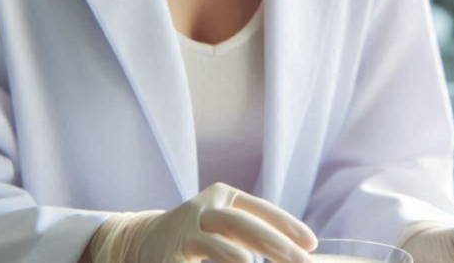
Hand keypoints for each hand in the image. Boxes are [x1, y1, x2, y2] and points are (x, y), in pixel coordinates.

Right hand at [90, 182, 317, 262]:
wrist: (142, 241)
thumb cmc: (199, 236)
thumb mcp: (225, 227)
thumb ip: (253, 235)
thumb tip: (297, 253)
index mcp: (223, 196)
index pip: (260, 208)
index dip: (286, 225)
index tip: (311, 243)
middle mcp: (203, 209)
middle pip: (240, 224)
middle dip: (274, 244)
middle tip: (301, 262)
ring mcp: (184, 233)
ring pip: (216, 245)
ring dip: (238, 259)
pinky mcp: (170, 256)